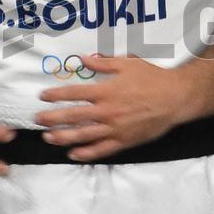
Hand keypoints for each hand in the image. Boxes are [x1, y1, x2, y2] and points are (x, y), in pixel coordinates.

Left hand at [35, 55, 187, 160]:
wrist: (175, 98)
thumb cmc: (152, 78)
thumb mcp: (127, 63)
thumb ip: (103, 62)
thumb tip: (83, 58)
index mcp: (106, 90)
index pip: (74, 93)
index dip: (56, 95)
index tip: (42, 96)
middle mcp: (107, 111)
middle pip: (73, 116)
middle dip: (52, 118)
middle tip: (38, 119)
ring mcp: (115, 128)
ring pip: (84, 135)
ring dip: (63, 137)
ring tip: (49, 138)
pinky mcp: (124, 141)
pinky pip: (102, 150)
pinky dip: (86, 153)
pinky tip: (73, 154)